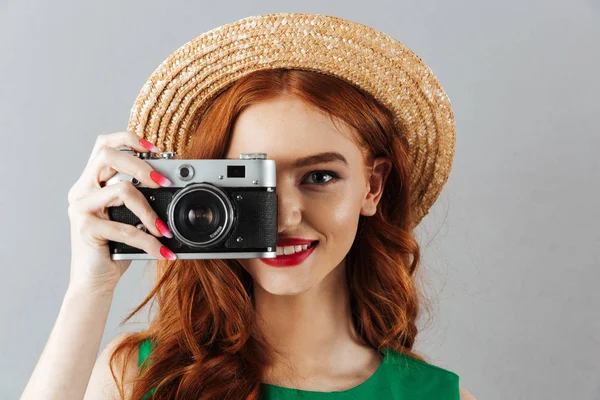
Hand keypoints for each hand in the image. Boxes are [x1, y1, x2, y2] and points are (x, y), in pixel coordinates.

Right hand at [66, 131, 175, 292]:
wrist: (94, 282)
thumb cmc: (114, 248)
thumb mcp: (128, 217)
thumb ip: (138, 197)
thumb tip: (169, 182)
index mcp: (91, 182)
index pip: (103, 144)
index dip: (129, 139)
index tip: (156, 149)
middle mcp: (81, 190)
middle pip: (107, 155)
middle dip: (141, 164)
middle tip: (163, 182)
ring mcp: (80, 208)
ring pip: (122, 189)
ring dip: (150, 210)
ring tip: (164, 229)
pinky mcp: (85, 228)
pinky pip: (125, 228)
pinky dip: (148, 240)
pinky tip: (161, 250)